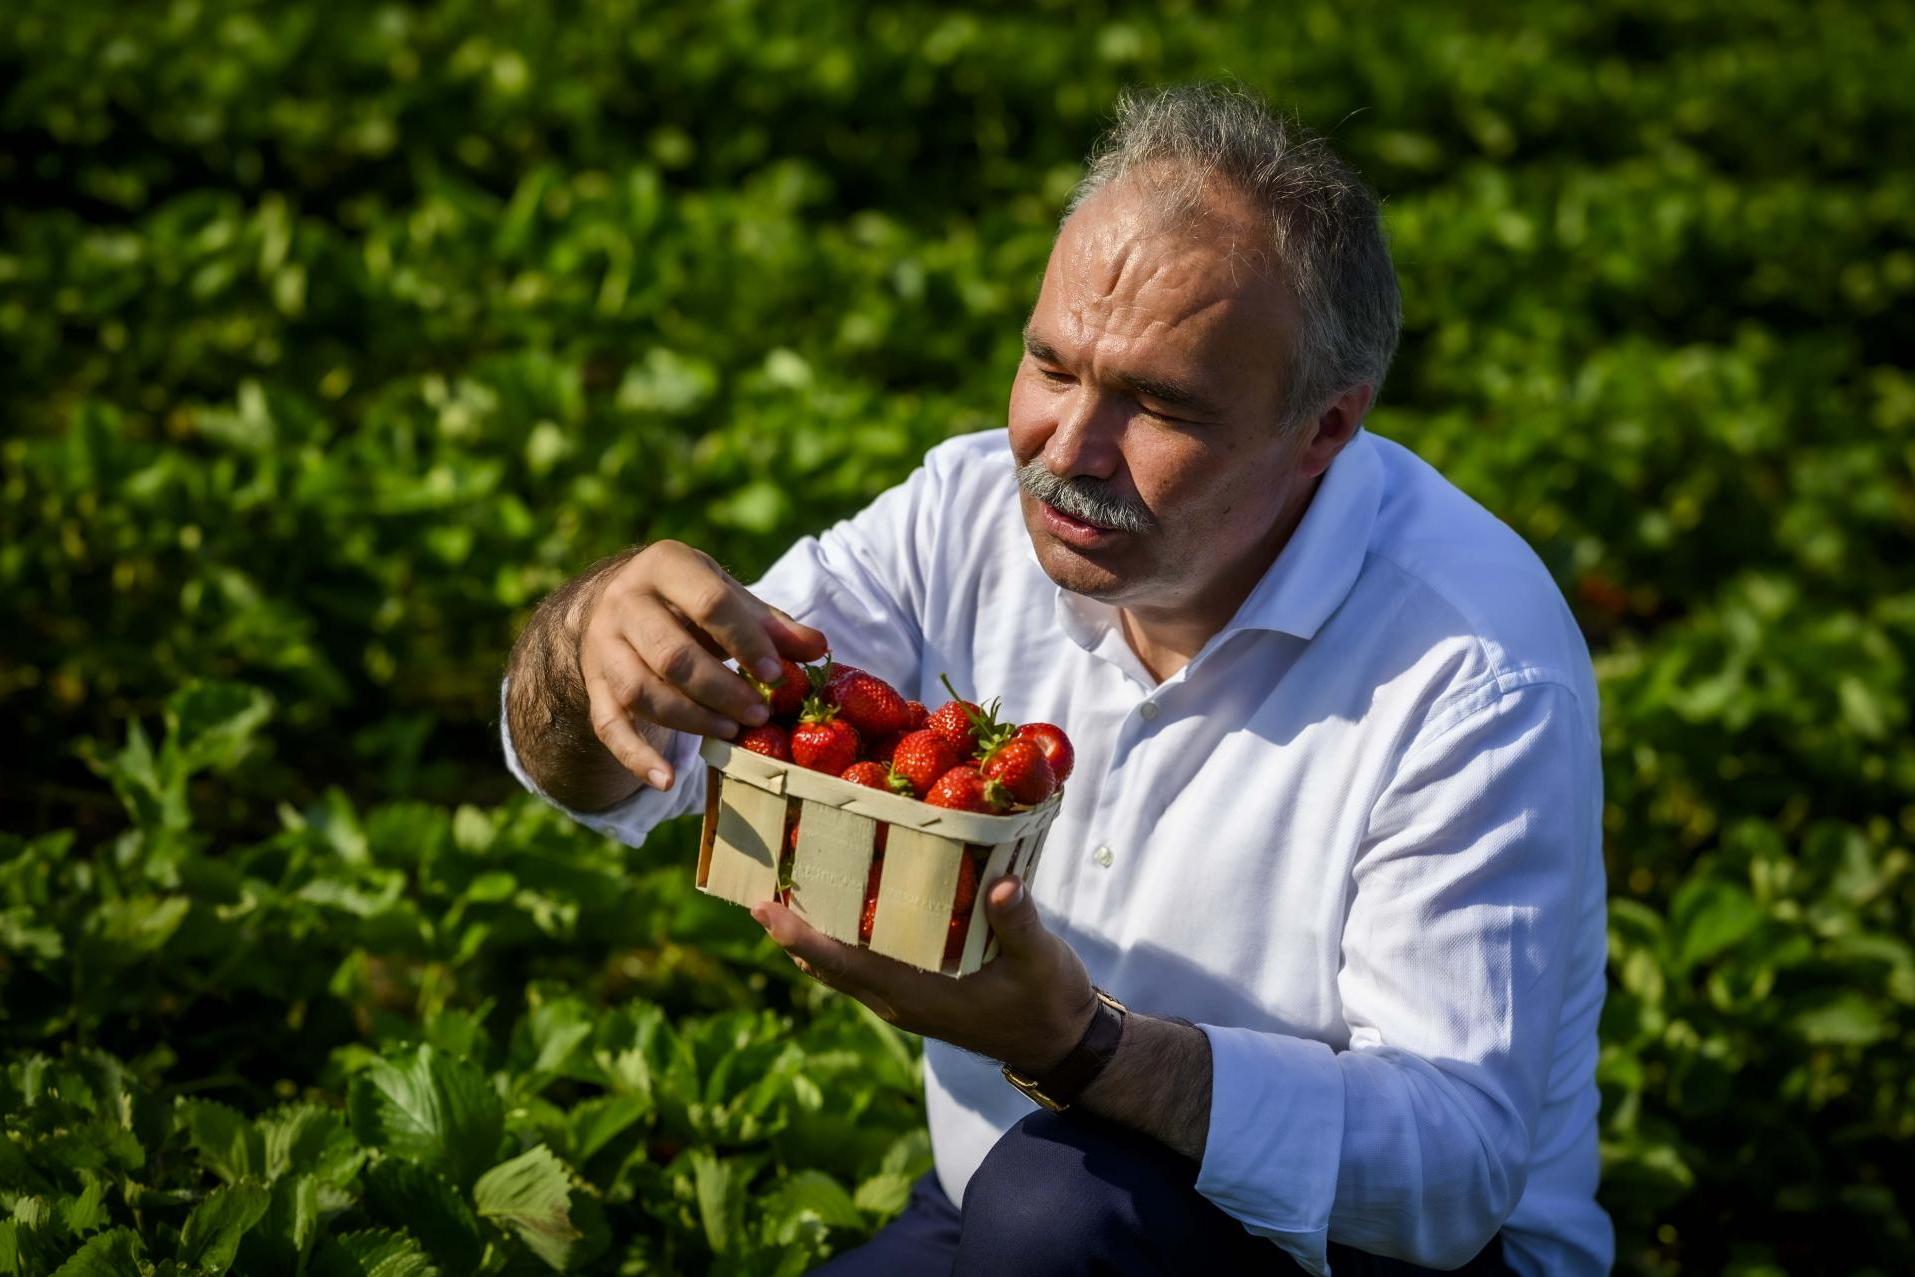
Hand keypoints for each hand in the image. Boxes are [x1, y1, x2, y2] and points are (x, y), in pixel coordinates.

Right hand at [578, 540, 825, 789]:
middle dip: (720, 690)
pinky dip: (636, 757)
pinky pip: (608, 726)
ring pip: (640, 692)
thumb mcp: (728, 596)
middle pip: (671, 656)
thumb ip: (771, 624)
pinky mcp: (594, 684)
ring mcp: (602, 646)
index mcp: (665, 566)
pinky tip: (667, 781)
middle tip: (759, 713)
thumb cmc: (688, 600)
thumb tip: (819, 649)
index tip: (776, 675)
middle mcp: (624, 602)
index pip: (708, 604)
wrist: (617, 601)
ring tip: (731, 732)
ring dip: (690, 719)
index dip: (746, 641)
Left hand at [751, 875, 1098, 1076]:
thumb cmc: (1048, 1002)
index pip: (843, 963)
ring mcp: (902, 999)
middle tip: (761, 880)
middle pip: (826, 965)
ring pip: (840, 967)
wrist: (1059, 1042)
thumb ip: (1017, 922)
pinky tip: (842, 904)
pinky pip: (861, 965)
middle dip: (790, 930)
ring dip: (811, 934)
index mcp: (915, 994)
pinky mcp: (913, 993)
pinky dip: (840, 938)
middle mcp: (897, 999)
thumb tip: (1001, 884)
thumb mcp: (1041, 960)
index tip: (764, 910)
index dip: (800, 938)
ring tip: (787, 886)